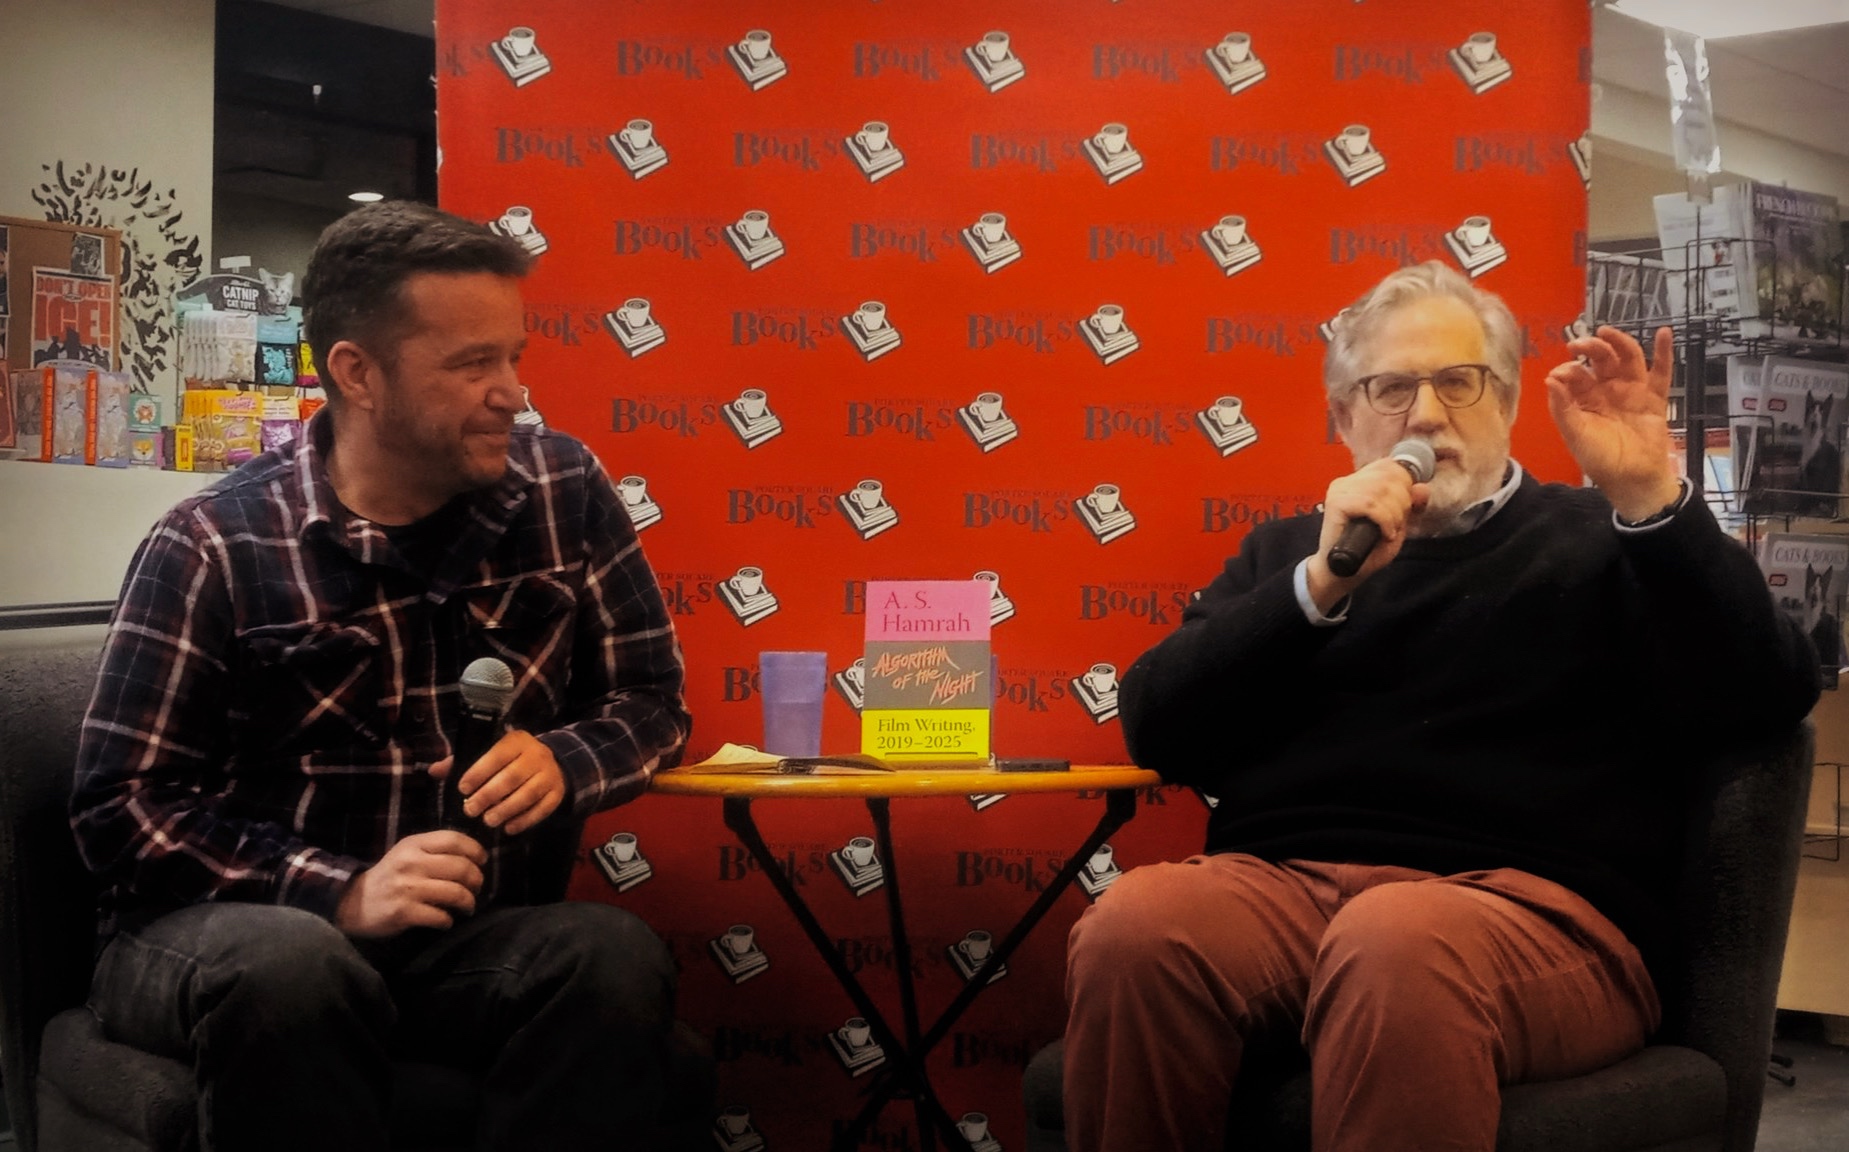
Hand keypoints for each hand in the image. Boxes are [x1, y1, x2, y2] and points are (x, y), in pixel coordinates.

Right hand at [334, 831, 485, 937]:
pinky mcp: (404, 912)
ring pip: (456, 893)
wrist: (353, 902)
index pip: (455, 840)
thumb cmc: (390, 877)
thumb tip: (475, 858)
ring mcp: (407, 888)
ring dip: (468, 902)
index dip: (476, 850)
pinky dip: (448, 920)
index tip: (482, 862)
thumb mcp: (408, 854)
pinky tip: (445, 920)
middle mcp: (411, 863)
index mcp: (414, 844)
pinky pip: (441, 916)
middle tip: (476, 889)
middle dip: (477, 881)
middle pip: (462, 867)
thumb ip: (436, 850)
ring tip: (467, 907)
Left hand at [430, 729, 565, 835]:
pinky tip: (508, 828)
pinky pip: (543, 808)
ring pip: (528, 794)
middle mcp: (537, 755)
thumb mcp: (489, 753)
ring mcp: (550, 774)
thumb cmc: (510, 759)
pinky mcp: (557, 793)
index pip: (497, 755)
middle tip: (471, 810)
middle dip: (489, 795)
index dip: (479, 772)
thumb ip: (461, 762)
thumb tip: (434, 770)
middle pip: (512, 777)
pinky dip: (525, 820)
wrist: (550, 763)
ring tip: (488, 821)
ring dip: (506, 810)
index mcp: (517, 741)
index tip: (463, 789)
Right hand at [1304, 457, 1429, 610]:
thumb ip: (1410, 505)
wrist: (1342, 573)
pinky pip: (1370, 504)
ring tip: (1389, 531)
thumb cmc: (1367, 549)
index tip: (1404, 508)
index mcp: (1359, 481)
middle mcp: (1347, 481)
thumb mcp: (1397, 524)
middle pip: (1389, 476)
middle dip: (1402, 502)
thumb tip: (1423, 487)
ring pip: (1381, 490)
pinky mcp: (1336, 504)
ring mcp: (1339, 491)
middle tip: (1396, 524)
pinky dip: (1385, 521)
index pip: (1389, 465)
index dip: (1404, 483)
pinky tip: (1385, 534)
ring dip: (1394, 515)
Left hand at [1545, 326, 1682, 520]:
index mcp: (1584, 399)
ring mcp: (1632, 392)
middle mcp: (1607, 391)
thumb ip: (1562, 408)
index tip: (1561, 373)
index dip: (1568, 370)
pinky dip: (1663, 353)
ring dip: (1619, 343)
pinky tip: (1663, 333)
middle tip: (1579, 344)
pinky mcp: (1655, 399)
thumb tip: (1549, 380)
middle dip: (1590, 348)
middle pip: (1601, 360)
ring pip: (1627, 360)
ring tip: (1606, 331)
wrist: (1633, 479)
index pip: (1575, 374)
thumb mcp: (1575, 435)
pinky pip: (1661, 373)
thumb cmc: (1600, 460)